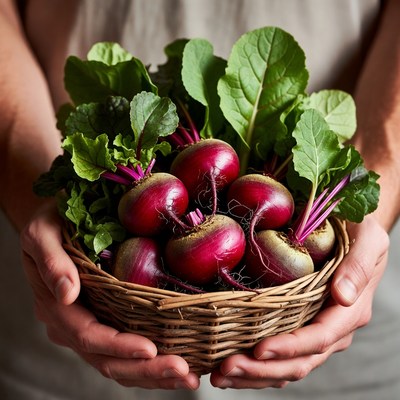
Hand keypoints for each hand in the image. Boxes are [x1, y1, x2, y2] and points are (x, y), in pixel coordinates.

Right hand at [20, 202, 199, 389]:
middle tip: (182, 370)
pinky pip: (124, 351)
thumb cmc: (51, 222)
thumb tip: (67, 293)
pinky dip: (148, 364)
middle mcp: (71, 325)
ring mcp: (88, 327)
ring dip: (152, 374)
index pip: (88, 336)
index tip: (150, 349)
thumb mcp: (42, 232)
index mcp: (56, 306)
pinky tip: (174, 365)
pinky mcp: (104, 321)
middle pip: (107, 360)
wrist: (57, 222)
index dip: (118, 346)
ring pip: (118, 363)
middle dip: (145, 370)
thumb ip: (52, 262)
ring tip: (188, 377)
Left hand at [210, 215, 388, 388]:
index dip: (289, 347)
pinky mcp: (300, 327)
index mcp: (349, 311)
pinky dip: (256, 366)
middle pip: (298, 361)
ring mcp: (315, 331)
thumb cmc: (358, 231)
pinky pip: (280, 355)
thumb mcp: (367, 240)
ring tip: (219, 375)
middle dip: (261, 369)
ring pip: (286, 366)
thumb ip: (357, 267)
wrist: (352, 232)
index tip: (258, 349)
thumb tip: (343, 296)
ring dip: (253, 374)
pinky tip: (230, 367)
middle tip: (223, 369)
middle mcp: (333, 329)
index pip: (319, 338)